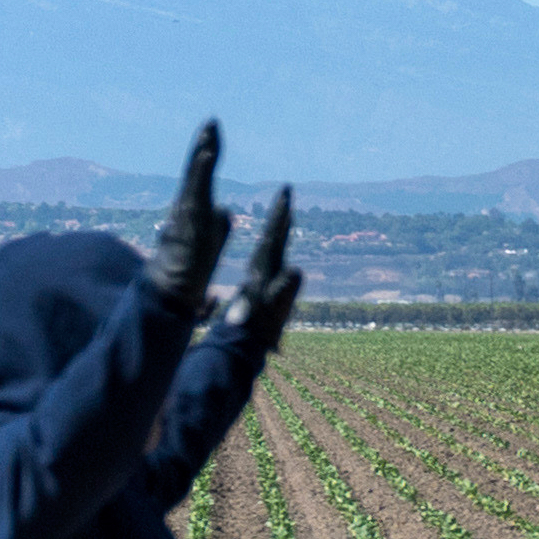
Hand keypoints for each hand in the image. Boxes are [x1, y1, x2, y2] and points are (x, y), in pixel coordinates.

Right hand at [146, 121, 234, 318]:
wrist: (173, 292)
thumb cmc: (189, 271)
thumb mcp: (210, 243)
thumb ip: (217, 225)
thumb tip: (223, 211)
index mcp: (195, 210)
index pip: (203, 177)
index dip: (208, 155)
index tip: (214, 129)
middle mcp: (188, 209)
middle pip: (197, 173)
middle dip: (205, 147)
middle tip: (213, 123)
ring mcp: (186, 217)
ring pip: (195, 183)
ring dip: (202, 158)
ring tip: (210, 134)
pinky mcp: (187, 226)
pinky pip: (194, 198)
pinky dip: (200, 176)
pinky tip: (208, 158)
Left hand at [226, 190, 302, 350]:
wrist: (241, 346)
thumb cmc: (257, 329)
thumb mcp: (273, 309)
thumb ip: (284, 290)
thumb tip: (296, 271)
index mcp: (263, 270)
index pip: (273, 236)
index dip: (281, 215)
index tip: (286, 192)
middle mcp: (264, 271)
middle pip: (274, 238)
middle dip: (281, 216)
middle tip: (287, 192)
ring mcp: (264, 281)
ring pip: (273, 249)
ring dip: (280, 231)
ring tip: (287, 213)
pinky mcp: (266, 291)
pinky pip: (274, 266)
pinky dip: (279, 254)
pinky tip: (283, 249)